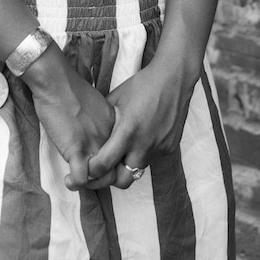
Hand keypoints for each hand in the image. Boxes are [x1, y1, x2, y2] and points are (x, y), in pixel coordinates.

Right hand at [22, 45, 115, 190]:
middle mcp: (110, 138)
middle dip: (103, 178)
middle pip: (117, 170)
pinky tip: (69, 180)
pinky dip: (75, 183)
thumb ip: (100, 122)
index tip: (97, 162)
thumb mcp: (96, 105)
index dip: (110, 162)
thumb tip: (94, 134)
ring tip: (78, 179)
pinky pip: (82, 179)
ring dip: (91, 184)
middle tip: (87, 174)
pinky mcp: (77, 151)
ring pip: (103, 180)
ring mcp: (95, 145)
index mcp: (116, 126)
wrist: (56, 82)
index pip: (122, 154)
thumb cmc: (70, 90)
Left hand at [85, 59, 198, 189]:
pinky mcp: (170, 148)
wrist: (174, 78)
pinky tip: (141, 137)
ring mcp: (160, 149)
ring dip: (128, 164)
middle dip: (110, 178)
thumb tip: (90, 135)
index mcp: (127, 132)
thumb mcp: (116, 99)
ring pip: (138, 169)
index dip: (91, 171)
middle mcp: (144, 145)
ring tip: (121, 150)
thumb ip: (104, 122)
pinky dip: (143, 153)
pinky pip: (152, 158)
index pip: (104, 165)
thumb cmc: (142, 85)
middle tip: (103, 169)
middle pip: (122, 181)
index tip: (86, 168)